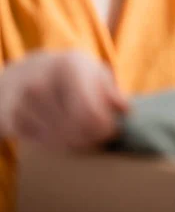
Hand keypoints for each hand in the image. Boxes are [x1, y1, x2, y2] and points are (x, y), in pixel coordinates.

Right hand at [0, 51, 127, 149]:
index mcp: (69, 66)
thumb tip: (125, 110)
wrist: (22, 74)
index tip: (113, 130)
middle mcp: (42, 82)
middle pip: (76, 128)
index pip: (89, 111)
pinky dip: (60, 145)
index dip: (105, 127)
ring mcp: (23, 102)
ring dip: (78, 143)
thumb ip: (111, 90)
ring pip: (61, 139)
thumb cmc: (69, 75)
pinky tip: (66, 134)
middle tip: (102, 137)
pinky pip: (44, 144)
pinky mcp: (12, 120)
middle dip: (94, 137)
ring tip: (86, 135)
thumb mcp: (93, 72)